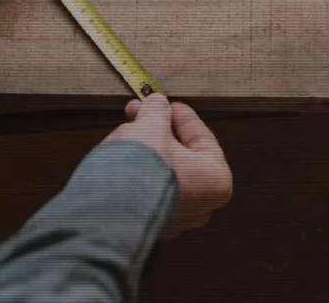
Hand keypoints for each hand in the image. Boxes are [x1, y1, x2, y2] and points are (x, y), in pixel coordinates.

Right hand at [103, 94, 232, 239]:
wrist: (111, 210)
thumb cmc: (144, 171)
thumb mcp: (151, 127)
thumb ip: (157, 112)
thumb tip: (156, 104)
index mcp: (216, 180)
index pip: (201, 137)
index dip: (181, 116)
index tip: (168, 105)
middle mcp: (201, 204)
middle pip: (181, 155)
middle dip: (158, 131)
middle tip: (141, 113)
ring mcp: (176, 218)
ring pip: (163, 173)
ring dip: (147, 150)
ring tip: (126, 132)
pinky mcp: (150, 224)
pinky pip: (148, 191)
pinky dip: (138, 172)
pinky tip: (123, 157)